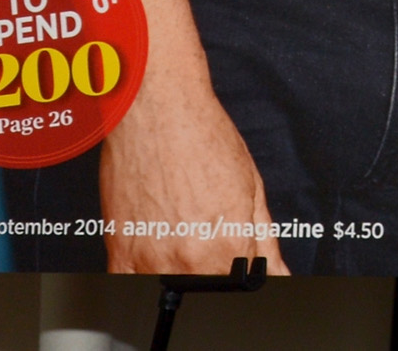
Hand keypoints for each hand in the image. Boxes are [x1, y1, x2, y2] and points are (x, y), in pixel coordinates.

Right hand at [97, 72, 290, 274]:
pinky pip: (130, 282)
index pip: (246, 281)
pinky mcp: (118, 253)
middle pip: (209, 284)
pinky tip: (156, 241)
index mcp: (230, 244)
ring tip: (182, 222)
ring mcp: (151, 259)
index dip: (246, 268)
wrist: (157, 112)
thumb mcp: (251, 187)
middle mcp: (190, 259)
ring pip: (173, 285)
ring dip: (182, 266)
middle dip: (216, 265)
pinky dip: (145, 271)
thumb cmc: (202, 138)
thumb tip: (280, 273)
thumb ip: (265, 240)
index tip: (242, 256)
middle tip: (207, 225)